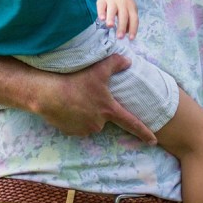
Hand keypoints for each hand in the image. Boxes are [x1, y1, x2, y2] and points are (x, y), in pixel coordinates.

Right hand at [34, 54, 155, 143]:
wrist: (48, 94)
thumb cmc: (75, 81)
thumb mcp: (98, 69)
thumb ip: (115, 64)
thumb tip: (128, 61)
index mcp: (108, 110)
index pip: (131, 123)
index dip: (144, 132)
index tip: (153, 141)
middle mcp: (99, 123)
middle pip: (104, 118)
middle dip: (98, 108)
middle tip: (86, 95)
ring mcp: (84, 129)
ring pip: (90, 122)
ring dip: (86, 113)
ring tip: (75, 99)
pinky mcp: (71, 132)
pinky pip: (77, 126)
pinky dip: (74, 118)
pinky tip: (67, 107)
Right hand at [97, 0, 137, 38]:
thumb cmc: (123, 4)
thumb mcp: (129, 10)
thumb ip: (129, 21)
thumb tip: (127, 33)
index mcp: (131, 7)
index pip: (134, 19)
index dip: (133, 28)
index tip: (131, 39)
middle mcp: (123, 3)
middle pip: (124, 15)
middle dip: (122, 26)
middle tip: (120, 37)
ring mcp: (112, 0)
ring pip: (112, 9)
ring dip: (111, 18)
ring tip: (110, 26)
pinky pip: (102, 6)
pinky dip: (101, 12)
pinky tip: (101, 19)